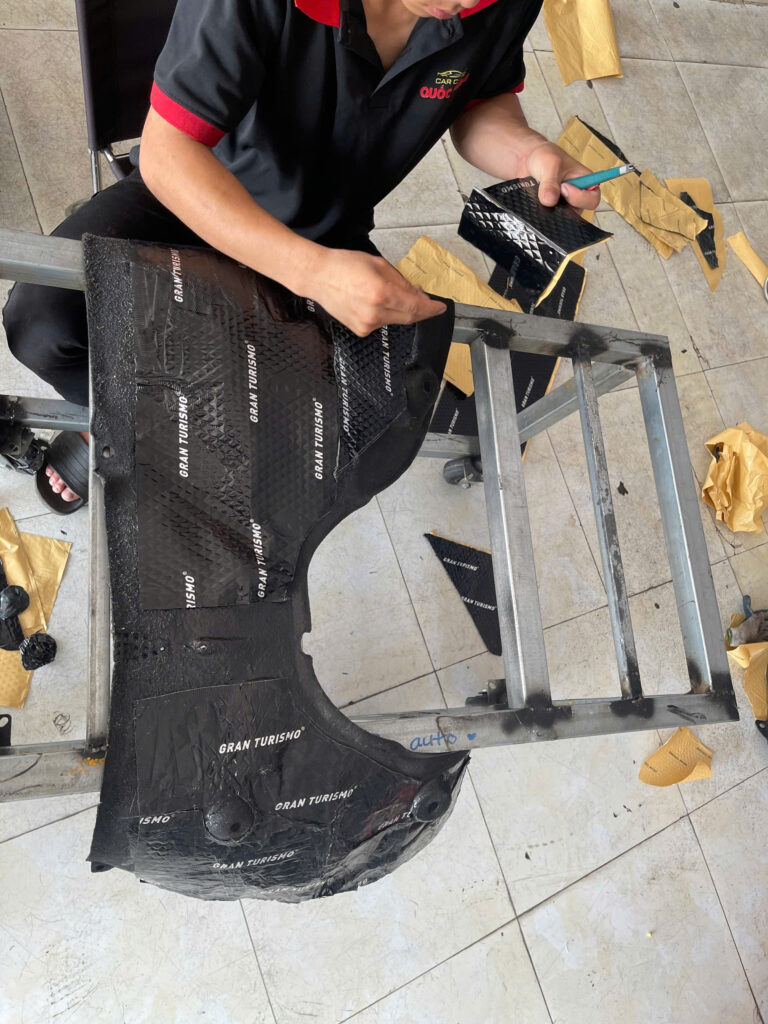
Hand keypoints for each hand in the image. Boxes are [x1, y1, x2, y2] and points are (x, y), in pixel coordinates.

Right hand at [304, 248, 446, 337]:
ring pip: (396, 320)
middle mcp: (375, 313)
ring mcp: (367, 324)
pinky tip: (375, 301)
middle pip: (409, 317)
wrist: (317, 277)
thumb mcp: (379, 264)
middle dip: (420, 310)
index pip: (416, 306)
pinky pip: (382, 323)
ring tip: (391, 293)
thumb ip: (401, 282)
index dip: (431, 308)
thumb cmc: (344, 265)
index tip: (441, 308)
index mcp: (381, 293)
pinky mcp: (361, 330)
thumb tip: (418, 295)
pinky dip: (386, 314)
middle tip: (426, 302)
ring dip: (401, 309)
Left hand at [523, 140, 600, 211]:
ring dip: (550, 209)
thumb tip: (550, 200)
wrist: (528, 160)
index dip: (580, 197)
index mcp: (586, 183)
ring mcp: (564, 206)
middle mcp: (577, 197)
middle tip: (550, 194)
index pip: (592, 199)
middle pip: (577, 213)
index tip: (565, 187)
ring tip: (541, 194)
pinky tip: (536, 201)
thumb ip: (551, 182)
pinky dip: (542, 211)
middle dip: (563, 206)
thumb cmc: (546, 156)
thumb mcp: (550, 164)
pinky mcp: (551, 211)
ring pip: (561, 217)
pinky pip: (548, 217)